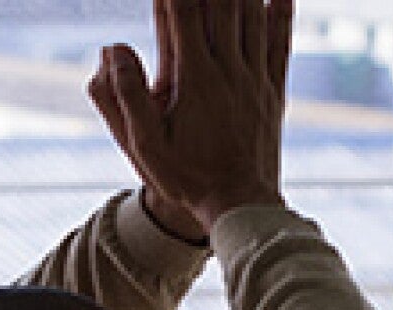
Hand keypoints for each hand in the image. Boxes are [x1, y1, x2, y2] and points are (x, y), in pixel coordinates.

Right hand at [89, 0, 292, 239]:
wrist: (240, 207)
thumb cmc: (185, 178)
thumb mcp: (142, 144)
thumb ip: (124, 95)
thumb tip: (111, 49)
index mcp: (192, 78)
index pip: (179, 11)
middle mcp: (226, 68)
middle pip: (219, 2)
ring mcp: (253, 76)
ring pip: (251, 12)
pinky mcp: (272, 89)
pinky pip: (279, 40)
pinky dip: (281, 10)